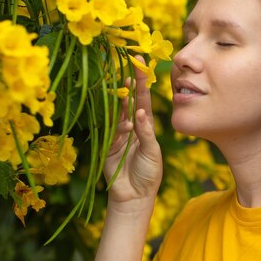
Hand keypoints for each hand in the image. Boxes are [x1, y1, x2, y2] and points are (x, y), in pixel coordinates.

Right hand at [104, 56, 162, 208]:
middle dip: (129, 85)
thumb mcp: (153, 153)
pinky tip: (127, 126)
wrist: (134, 196)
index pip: (144, 99)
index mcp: (146, 125)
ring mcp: (118, 135)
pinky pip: (111, 131)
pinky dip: (119, 127)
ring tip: (126, 92)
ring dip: (121, 103)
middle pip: (129, 102)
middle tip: (128, 69)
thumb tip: (139, 113)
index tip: (141, 64)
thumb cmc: (149, 174)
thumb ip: (146, 133)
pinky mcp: (108, 145)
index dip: (142, 82)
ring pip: (117, 113)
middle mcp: (132, 127)